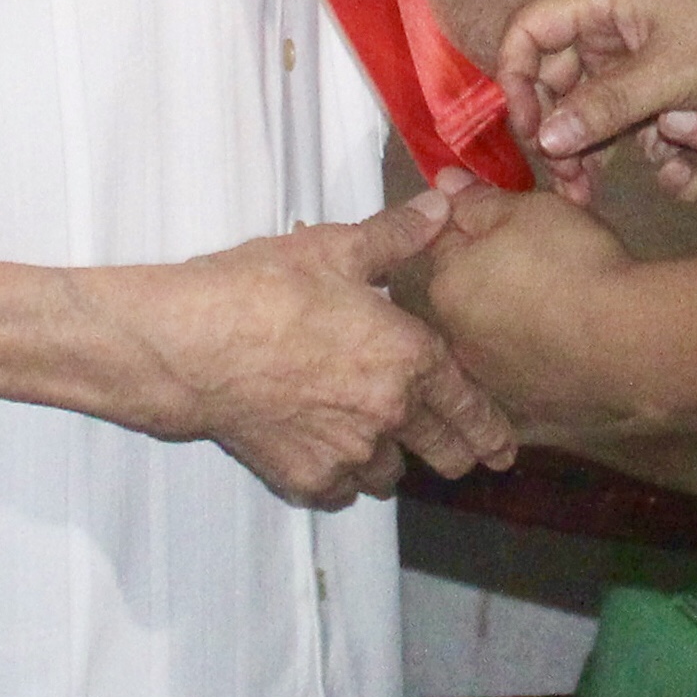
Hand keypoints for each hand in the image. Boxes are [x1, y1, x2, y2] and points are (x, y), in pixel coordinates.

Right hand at [116, 188, 516, 509]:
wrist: (193, 344)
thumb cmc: (265, 289)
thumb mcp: (337, 247)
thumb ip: (398, 235)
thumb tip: (440, 208)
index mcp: (409, 359)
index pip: (470, 405)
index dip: (491, 428)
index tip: (503, 447)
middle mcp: (388, 416)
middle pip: (443, 453)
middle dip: (456, 452)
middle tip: (460, 454)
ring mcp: (346, 454)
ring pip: (390, 473)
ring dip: (390, 458)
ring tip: (378, 436)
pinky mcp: (303, 478)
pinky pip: (340, 489)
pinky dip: (341, 474)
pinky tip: (327, 445)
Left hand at [422, 184, 644, 426]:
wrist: (624, 338)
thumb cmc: (569, 260)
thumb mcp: (527, 210)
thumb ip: (480, 200)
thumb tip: (443, 183)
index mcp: (447, 284)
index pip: (445, 239)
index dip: (477, 221)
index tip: (512, 216)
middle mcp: (457, 336)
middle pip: (468, 288)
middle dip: (494, 269)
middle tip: (544, 252)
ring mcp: (493, 376)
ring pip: (496, 329)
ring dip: (514, 313)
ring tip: (563, 296)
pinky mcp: (529, 402)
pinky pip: (526, 362)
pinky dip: (540, 348)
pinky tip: (572, 336)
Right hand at [499, 0, 696, 199]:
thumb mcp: (668, 73)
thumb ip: (601, 107)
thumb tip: (545, 139)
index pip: (530, 30)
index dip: (518, 82)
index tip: (529, 134)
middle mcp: (626, 19)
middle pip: (574, 82)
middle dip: (583, 135)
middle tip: (579, 183)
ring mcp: (659, 50)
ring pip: (627, 111)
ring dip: (647, 144)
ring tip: (674, 149)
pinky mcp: (691, 78)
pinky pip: (666, 122)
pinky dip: (681, 149)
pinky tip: (696, 169)